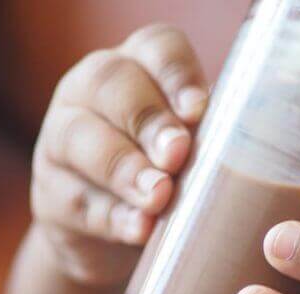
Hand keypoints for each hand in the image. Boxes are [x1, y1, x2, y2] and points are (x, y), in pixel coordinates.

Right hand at [30, 24, 208, 284]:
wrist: (113, 239)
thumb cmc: (166, 178)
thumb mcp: (192, 151)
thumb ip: (211, 140)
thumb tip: (249, 152)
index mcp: (137, 67)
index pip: (156, 47)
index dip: (176, 74)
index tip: (199, 111)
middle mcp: (90, 92)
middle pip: (111, 84)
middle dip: (147, 120)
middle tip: (177, 154)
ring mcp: (61, 141)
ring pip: (80, 139)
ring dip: (124, 169)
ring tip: (158, 197)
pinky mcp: (51, 195)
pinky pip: (77, 200)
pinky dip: (112, 217)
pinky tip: (139, 230)